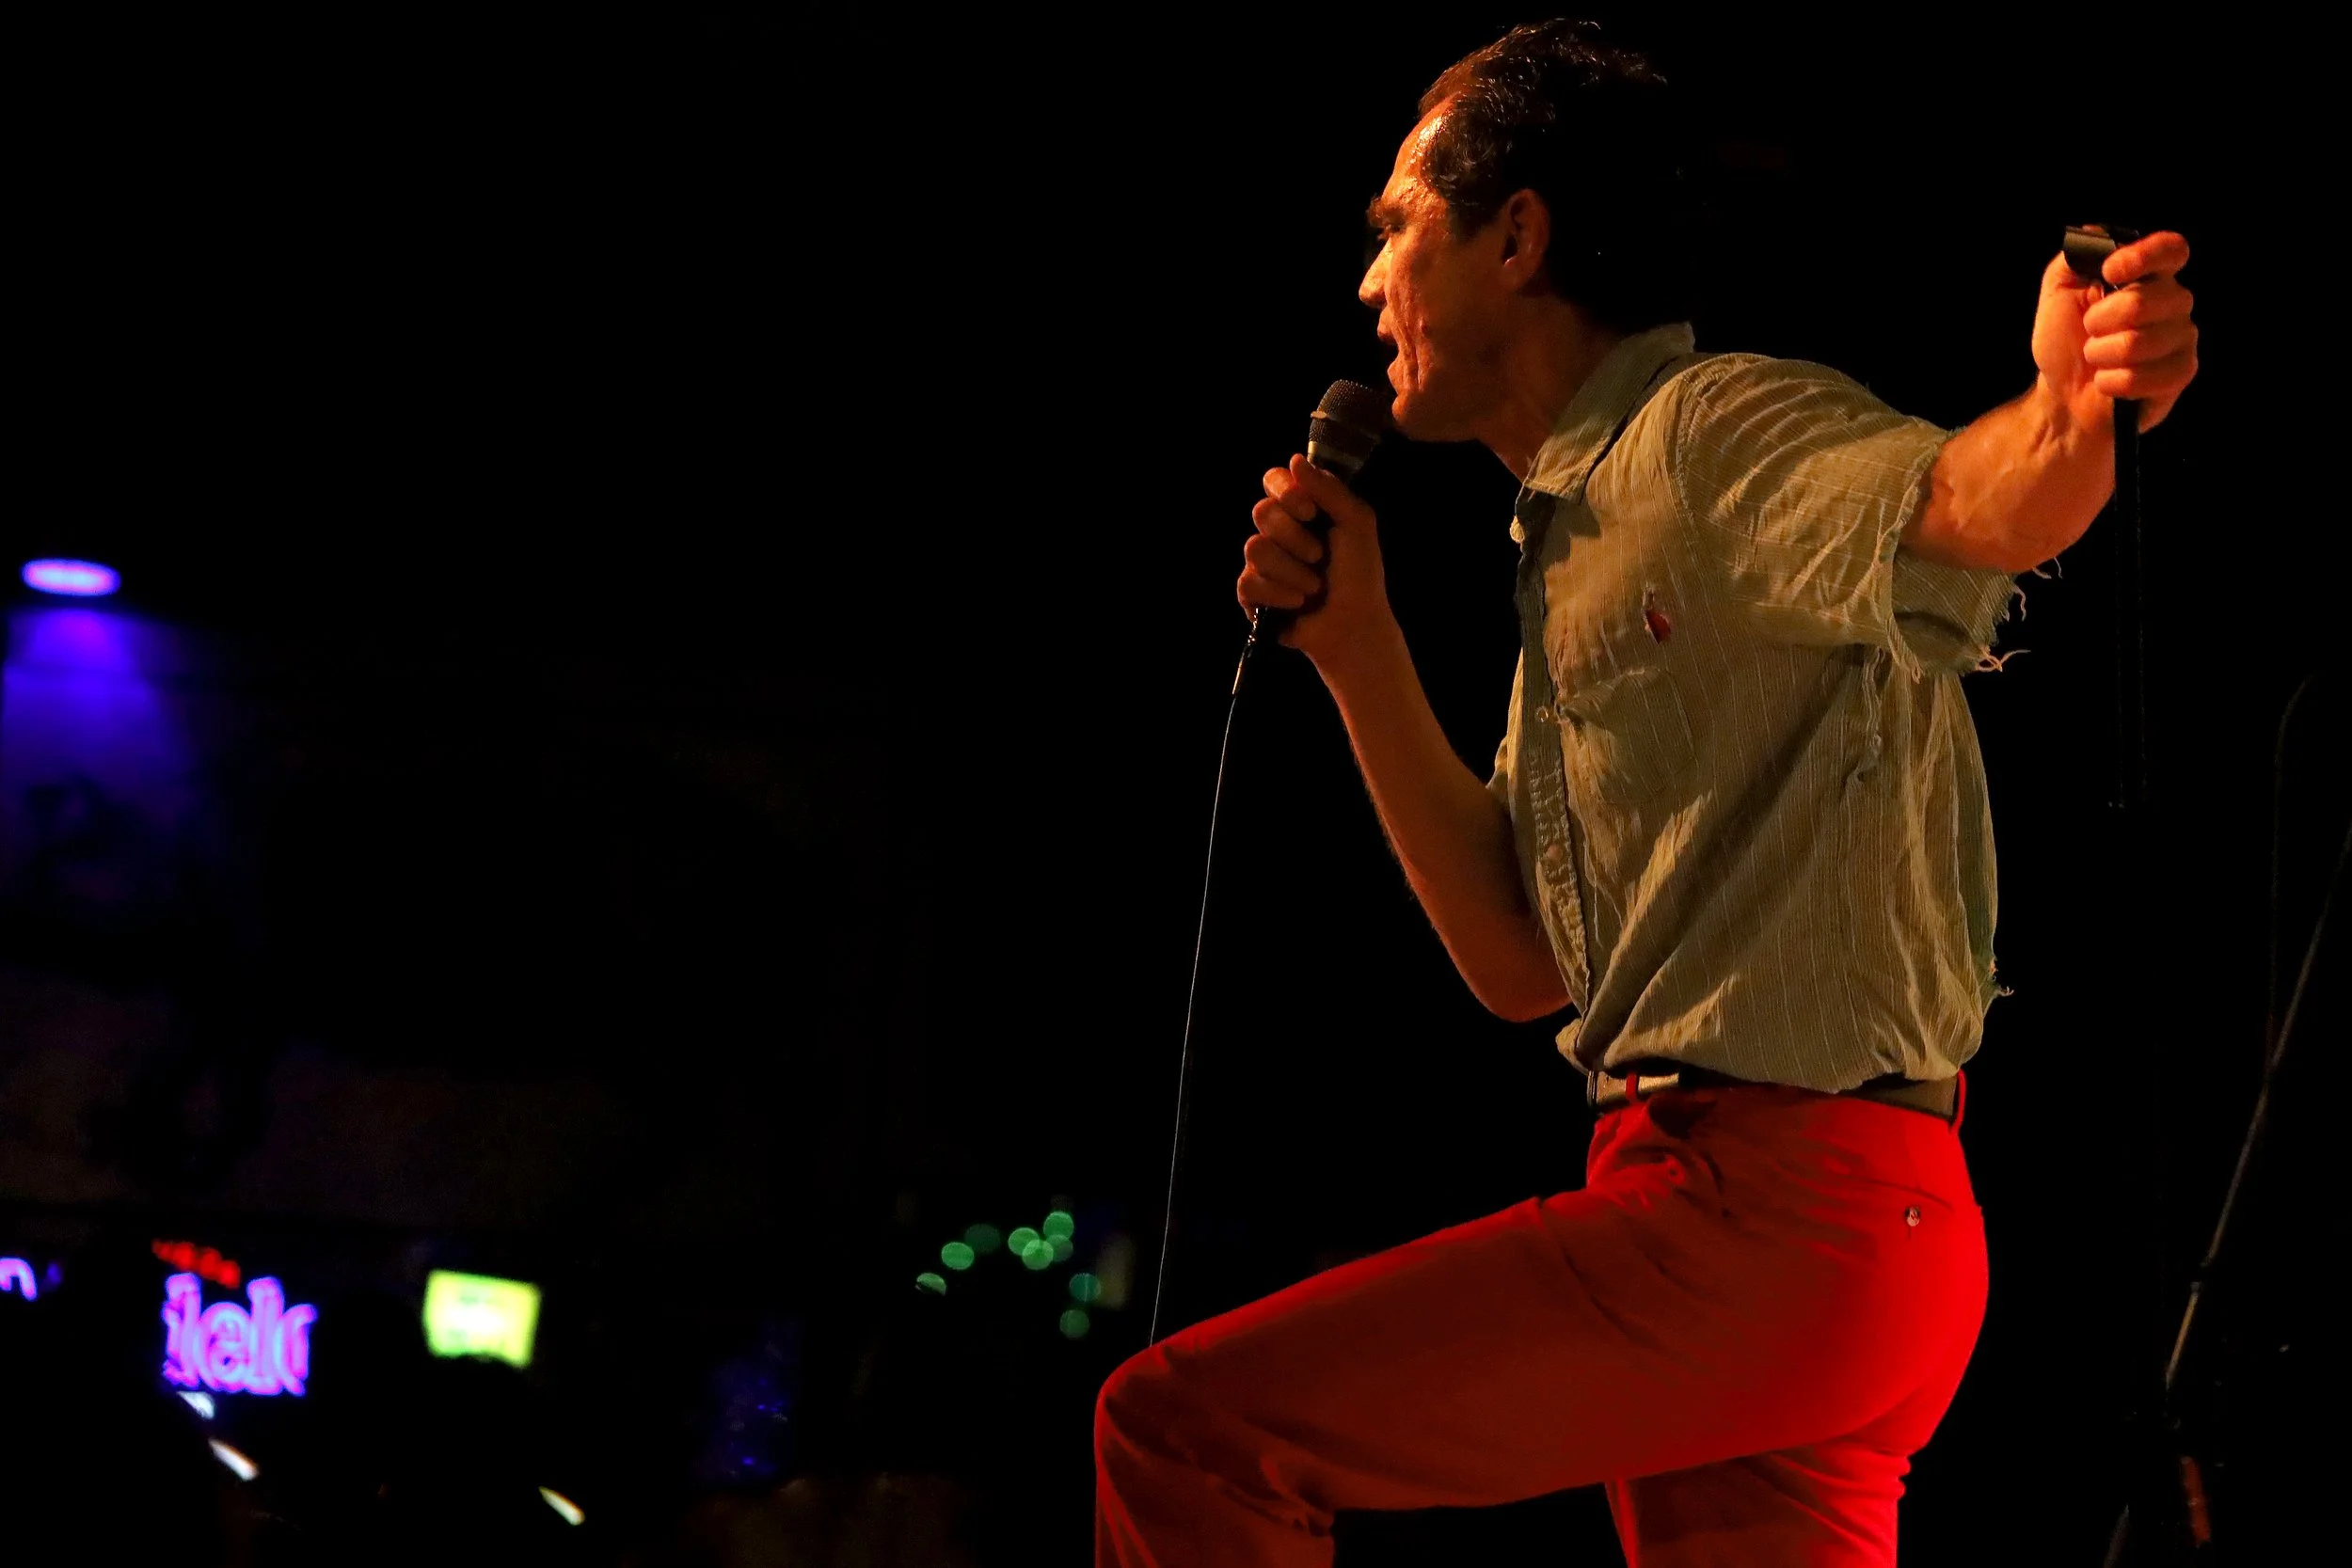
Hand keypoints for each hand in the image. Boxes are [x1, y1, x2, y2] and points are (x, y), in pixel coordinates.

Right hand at [1235, 455, 1393, 671]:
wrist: (1354, 624)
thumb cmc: (1360, 574)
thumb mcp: (1357, 523)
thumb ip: (1330, 489)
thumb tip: (1294, 460)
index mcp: (1302, 510)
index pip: (1273, 480)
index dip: (1285, 491)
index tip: (1309, 510)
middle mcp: (1278, 531)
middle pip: (1262, 512)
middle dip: (1295, 537)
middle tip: (1319, 556)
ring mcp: (1262, 562)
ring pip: (1254, 548)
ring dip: (1293, 571)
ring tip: (1313, 587)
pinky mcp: (1251, 594)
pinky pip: (1250, 582)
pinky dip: (1280, 594)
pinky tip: (1297, 604)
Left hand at [2032, 229, 2198, 432]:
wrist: (2063, 395)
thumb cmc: (2064, 342)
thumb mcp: (2057, 294)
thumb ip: (2074, 260)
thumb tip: (2091, 232)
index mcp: (2148, 277)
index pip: (2171, 250)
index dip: (2144, 256)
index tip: (2109, 272)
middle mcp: (2173, 302)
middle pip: (2147, 300)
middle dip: (2101, 320)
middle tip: (2089, 331)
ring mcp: (2181, 337)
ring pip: (2140, 342)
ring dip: (2101, 354)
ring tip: (2097, 359)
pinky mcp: (2181, 372)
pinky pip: (2145, 376)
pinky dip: (2113, 382)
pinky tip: (2108, 382)